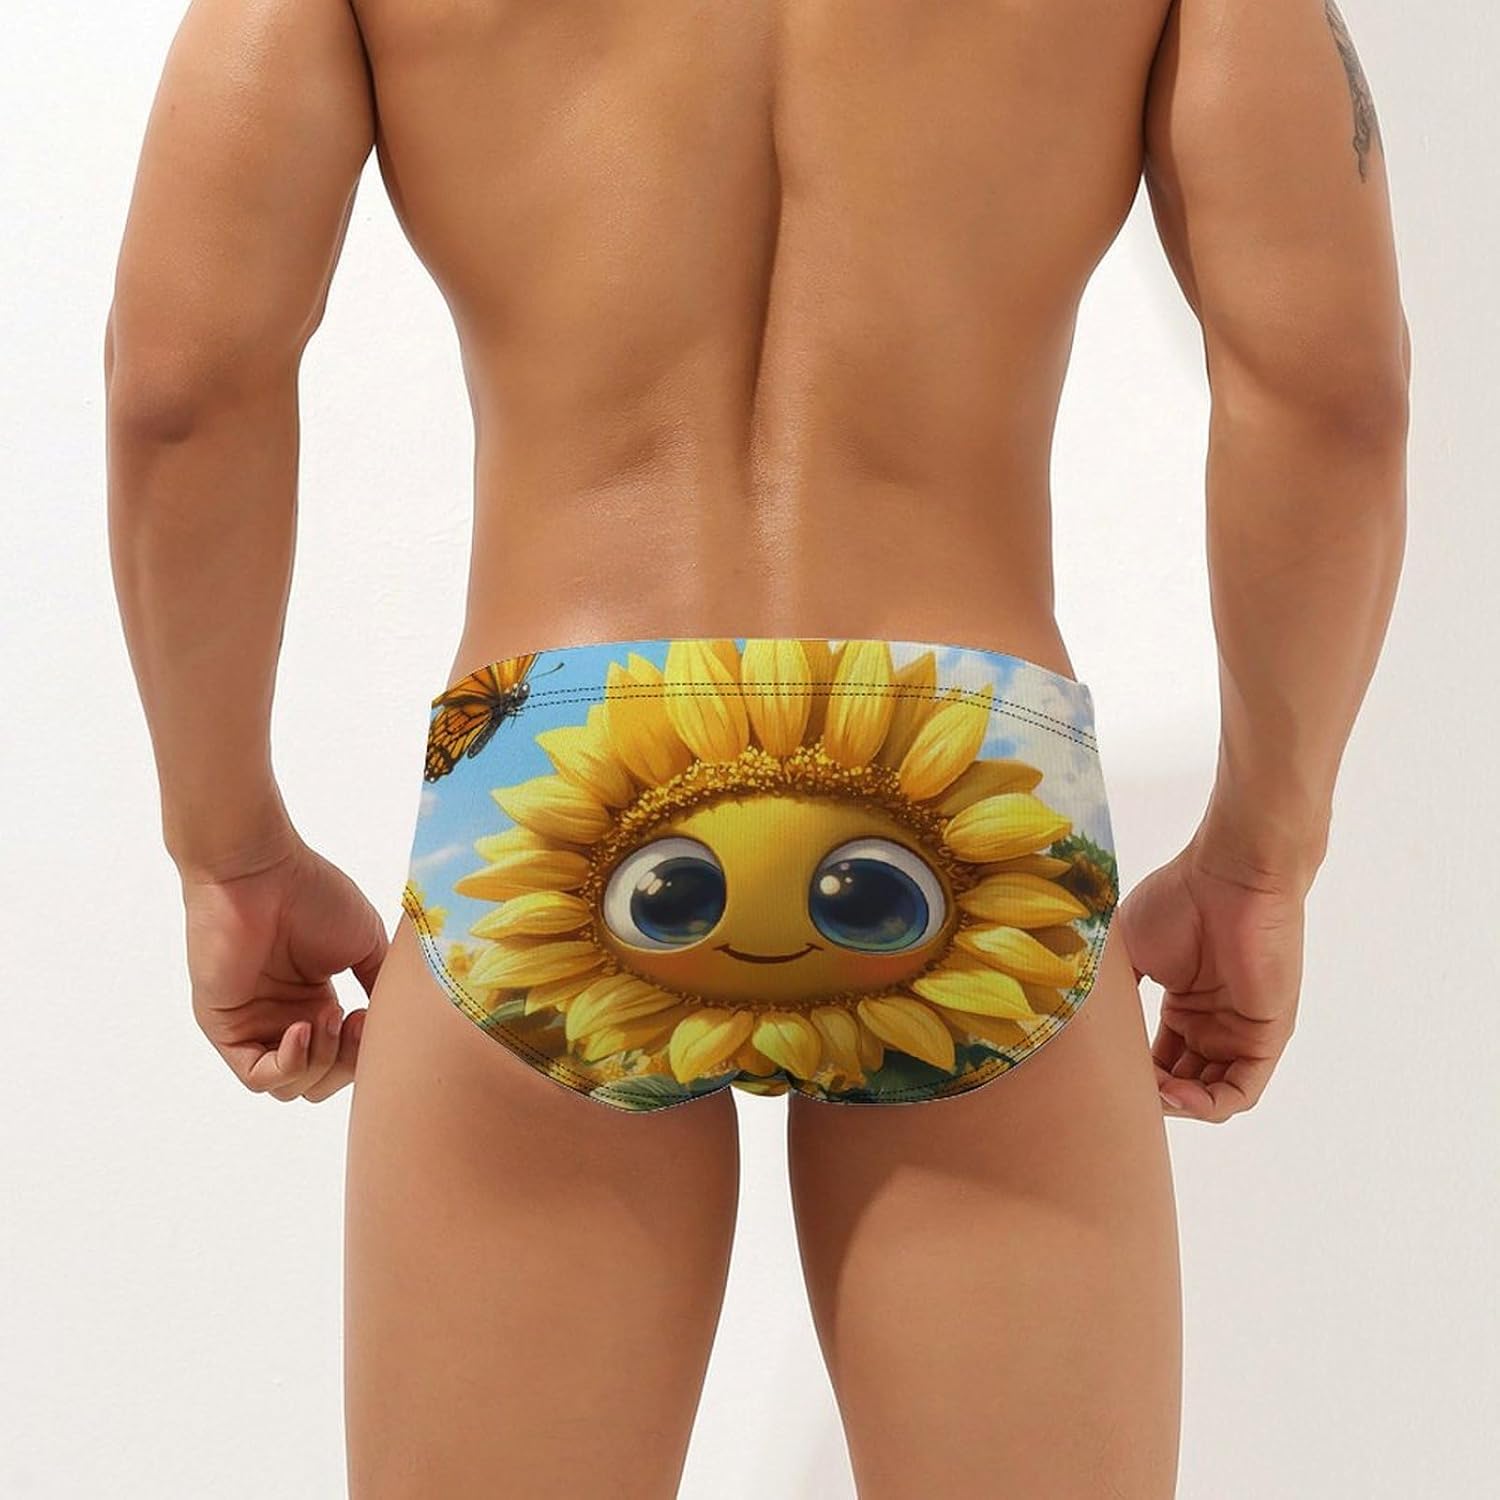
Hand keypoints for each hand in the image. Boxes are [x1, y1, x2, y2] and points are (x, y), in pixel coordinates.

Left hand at [180, 834, 388, 1100]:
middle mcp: (285, 1019)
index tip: (374, 1015)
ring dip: (321, 1062)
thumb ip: (382, 986)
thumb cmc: (312, 894)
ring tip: (328, 1015)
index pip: (345, 1059)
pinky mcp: (226, 1029)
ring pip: (293, 1086)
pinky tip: (303, 1027)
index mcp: (316, 1002)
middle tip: (356, 1022)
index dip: (366, 1051)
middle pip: (322, 1082)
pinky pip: (258, 1076)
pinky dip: (290, 1064)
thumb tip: (399, 1023)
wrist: (260, 870)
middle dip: (347, 1064)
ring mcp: (254, 1027)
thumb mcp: (365, 944)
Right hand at [1115, 828, 1305, 1122]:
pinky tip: (1175, 1097)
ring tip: (1148, 1098)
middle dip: (1152, 1096)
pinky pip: (1242, 1090)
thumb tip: (1074, 1027)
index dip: (1132, 1075)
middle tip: (1121, 1093)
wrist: (1230, 875)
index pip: (1158, 1059)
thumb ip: (1110, 993)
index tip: (1102, 1075)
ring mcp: (1241, 1031)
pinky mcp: (1267, 1036)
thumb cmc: (1178, 899)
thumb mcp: (1127, 951)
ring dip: (1178, 1106)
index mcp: (1184, 1003)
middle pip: (1182, 1082)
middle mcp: (1214, 1022)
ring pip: (1210, 1095)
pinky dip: (1208, 1105)